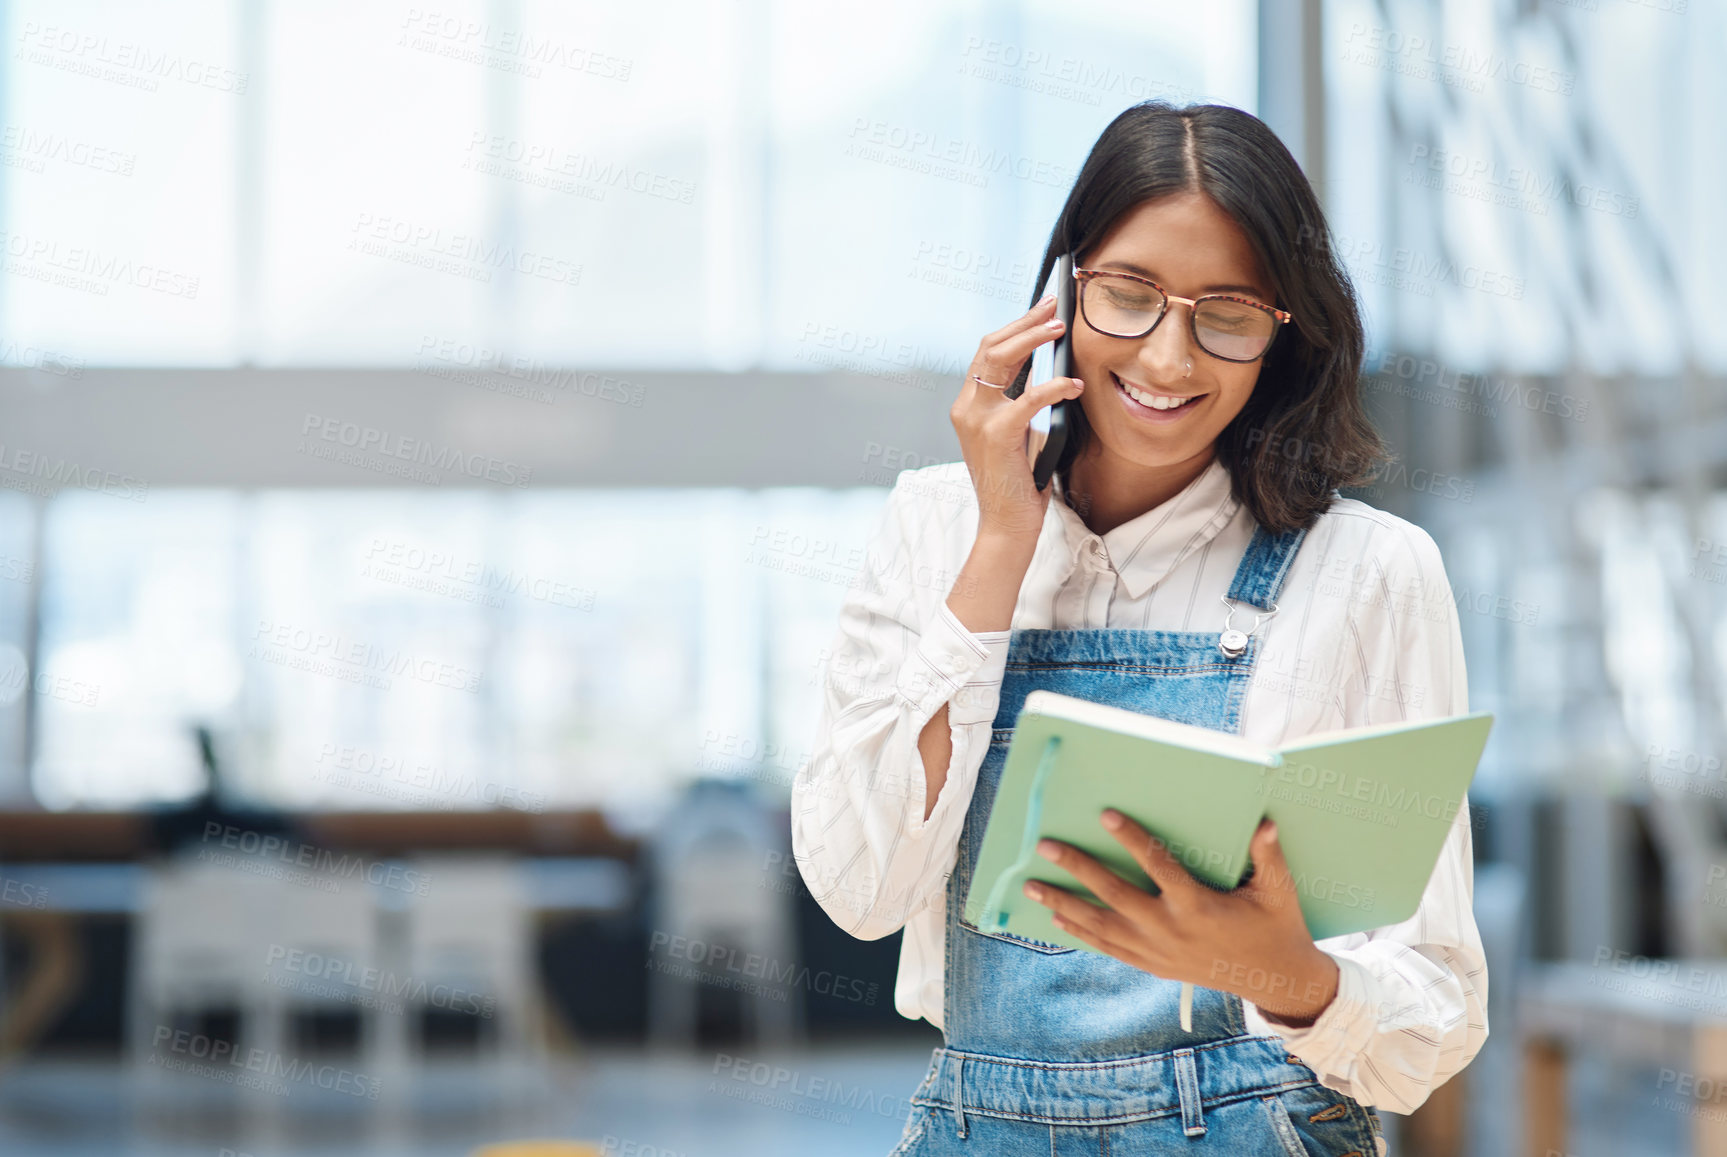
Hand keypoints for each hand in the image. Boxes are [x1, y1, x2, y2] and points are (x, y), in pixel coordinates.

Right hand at [952, 294, 1084, 544]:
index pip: (988, 352)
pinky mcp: (996, 434)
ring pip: (1001, 359)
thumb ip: (1023, 400)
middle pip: (992, 346)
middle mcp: (966, 407)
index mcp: (969, 405)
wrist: (1006, 524)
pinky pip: (1029, 397)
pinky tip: (1073, 385)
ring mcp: (977, 419)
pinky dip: (1054, 387)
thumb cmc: (1018, 480)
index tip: (1043, 308)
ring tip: (1062, 328)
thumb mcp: (1019, 432)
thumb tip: (1047, 364)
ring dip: (1034, 338)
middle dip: (1025, 321)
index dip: (1016, 326)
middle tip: (1055, 305)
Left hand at [1022, 812, 1339, 1025]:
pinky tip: (1056, 919)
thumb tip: (1265, 823)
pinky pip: (1109, 948)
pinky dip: (1081, 934)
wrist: (1273, 981)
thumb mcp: (1278, 892)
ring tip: (1030, 887)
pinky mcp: (1153, 965)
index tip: (1107, 815)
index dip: (1133, 840)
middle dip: (1077, 869)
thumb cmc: (1276, 927)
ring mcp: (1157, 951)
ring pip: (1100, 926)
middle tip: (1046, 846)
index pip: (1158, 866)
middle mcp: (1170, 930)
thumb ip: (1268, 857)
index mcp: (1198, 906)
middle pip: (1113, 896)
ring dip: (1063, 905)